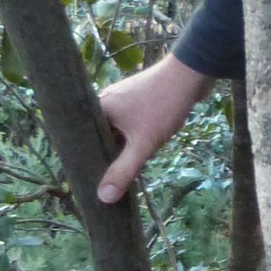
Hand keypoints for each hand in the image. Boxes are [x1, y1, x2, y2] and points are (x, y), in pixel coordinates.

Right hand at [95, 55, 213, 202]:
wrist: (191, 73)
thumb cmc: (164, 105)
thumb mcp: (143, 143)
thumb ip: (123, 170)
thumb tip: (103, 197)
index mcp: (97, 108)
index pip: (79, 141)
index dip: (82, 162)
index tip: (82, 183)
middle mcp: (104, 102)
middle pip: (98, 138)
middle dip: (104, 158)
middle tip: (103, 184)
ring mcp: (122, 100)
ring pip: (115, 133)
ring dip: (120, 149)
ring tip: (118, 172)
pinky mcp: (138, 100)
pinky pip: (129, 125)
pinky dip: (132, 138)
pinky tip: (140, 150)